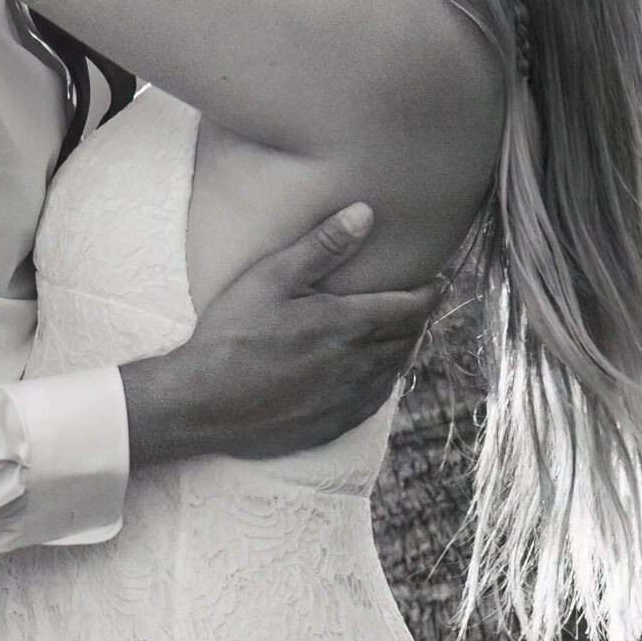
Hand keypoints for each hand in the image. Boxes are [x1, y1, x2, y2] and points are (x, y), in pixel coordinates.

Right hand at [121, 204, 441, 466]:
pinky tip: (370, 374)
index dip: (430, 293)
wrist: (202, 403)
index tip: (439, 281)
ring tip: (397, 334)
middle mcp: (358, 365)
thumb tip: (366, 214)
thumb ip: (322, 246)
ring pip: (393, 372)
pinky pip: (373, 402)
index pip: (411, 308)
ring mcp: (348, 400)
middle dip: (416, 319)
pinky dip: (380, 381)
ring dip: (400, 350)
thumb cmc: (232, 335)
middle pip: (407, 339)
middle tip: (418, 303)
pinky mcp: (333, 426)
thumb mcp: (272, 278)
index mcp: (348, 325)